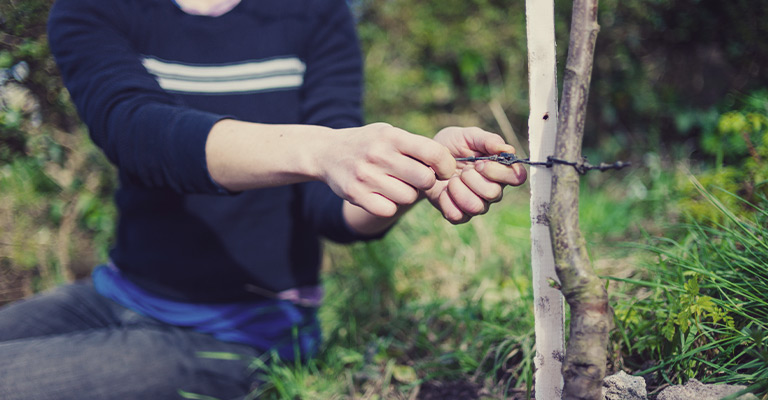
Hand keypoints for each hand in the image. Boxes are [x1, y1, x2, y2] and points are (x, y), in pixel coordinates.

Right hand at [319, 123, 455, 217]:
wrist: (327, 152)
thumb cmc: (369, 143)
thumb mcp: (388, 133)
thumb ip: (415, 146)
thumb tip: (449, 165)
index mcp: (391, 136)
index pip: (433, 153)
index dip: (447, 165)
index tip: (445, 171)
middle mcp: (379, 154)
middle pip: (425, 179)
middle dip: (428, 182)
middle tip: (420, 179)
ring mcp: (366, 176)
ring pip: (408, 197)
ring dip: (408, 194)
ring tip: (397, 184)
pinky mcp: (356, 195)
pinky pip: (389, 210)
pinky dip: (391, 205)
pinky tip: (384, 195)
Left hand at [426, 126, 526, 223]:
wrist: (425, 159)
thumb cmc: (452, 145)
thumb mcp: (468, 136)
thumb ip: (488, 140)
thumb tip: (507, 149)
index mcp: (500, 170)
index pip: (517, 177)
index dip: (499, 172)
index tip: (480, 163)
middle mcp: (492, 189)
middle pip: (494, 194)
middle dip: (474, 180)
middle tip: (462, 170)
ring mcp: (477, 204)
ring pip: (477, 207)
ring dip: (460, 191)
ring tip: (451, 180)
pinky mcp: (459, 214)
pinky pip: (458, 216)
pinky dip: (447, 202)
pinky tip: (443, 190)